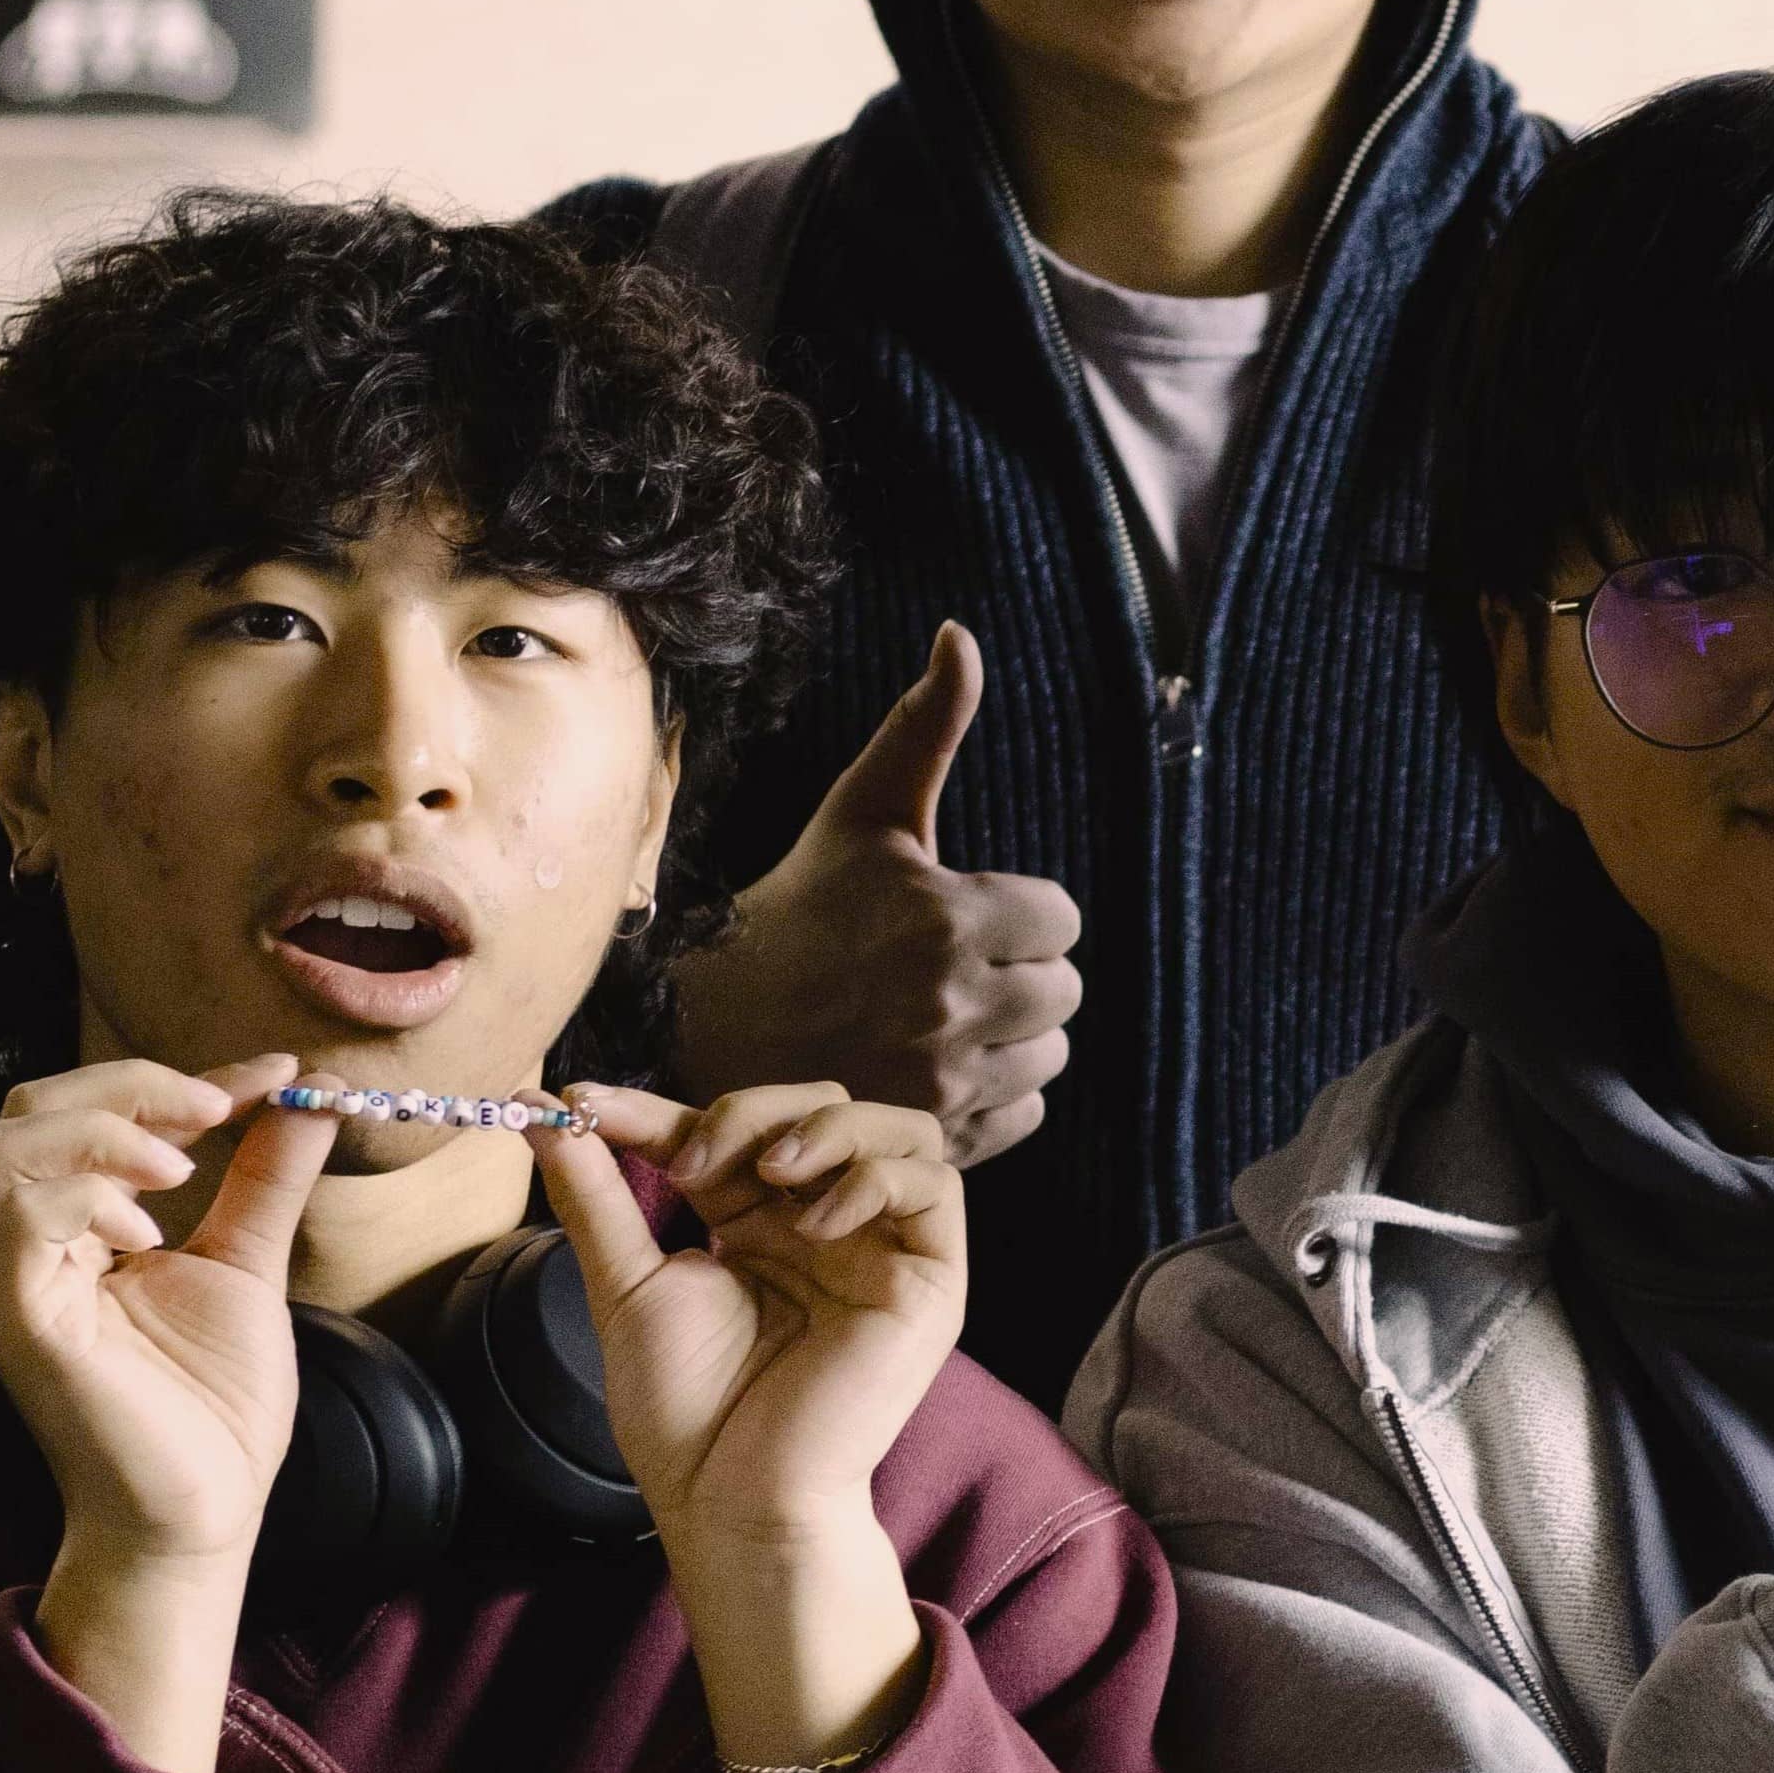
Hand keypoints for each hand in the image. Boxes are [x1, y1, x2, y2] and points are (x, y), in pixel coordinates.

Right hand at [0, 1053, 330, 1772]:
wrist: (206, 1505)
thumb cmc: (213, 1401)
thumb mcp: (246, 1261)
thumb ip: (265, 1176)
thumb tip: (307, 1093)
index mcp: (62, 1230)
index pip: (86, 1113)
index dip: (174, 1079)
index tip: (275, 1072)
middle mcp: (15, 1249)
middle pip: (26, 1111)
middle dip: (128, 1086)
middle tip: (218, 1109)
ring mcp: (7, 1283)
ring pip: (4, 1149)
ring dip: (103, 1131)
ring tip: (183, 1168)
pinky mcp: (20, 1319)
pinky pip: (17, 1218)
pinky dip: (87, 1194)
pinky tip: (150, 1230)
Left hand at [539, 1084, 950, 1772]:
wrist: (731, 1496)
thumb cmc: (686, 1412)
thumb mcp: (627, 1285)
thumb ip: (598, 1197)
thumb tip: (540, 1114)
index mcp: (764, 1225)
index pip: (732, 1133)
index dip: (665, 1108)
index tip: (587, 1106)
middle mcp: (830, 1226)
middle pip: (827, 1107)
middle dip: (757, 1110)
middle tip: (696, 1157)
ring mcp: (885, 1251)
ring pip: (899, 1129)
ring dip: (830, 1130)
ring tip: (770, 1173)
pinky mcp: (930, 1282)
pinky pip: (935, 1187)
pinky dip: (874, 1178)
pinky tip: (815, 1222)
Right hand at [670, 624, 1082, 1164]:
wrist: (709, 1025)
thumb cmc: (796, 910)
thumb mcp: (863, 812)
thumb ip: (927, 727)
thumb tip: (962, 634)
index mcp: (946, 918)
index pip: (1061, 919)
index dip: (1022, 913)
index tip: (967, 912)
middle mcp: (952, 1003)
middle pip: (1064, 991)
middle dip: (1022, 973)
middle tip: (954, 966)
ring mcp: (944, 1080)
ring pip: (1048, 1056)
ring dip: (1013, 1038)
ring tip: (944, 1017)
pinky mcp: (934, 1138)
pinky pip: (1023, 1116)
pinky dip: (995, 1099)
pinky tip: (939, 1067)